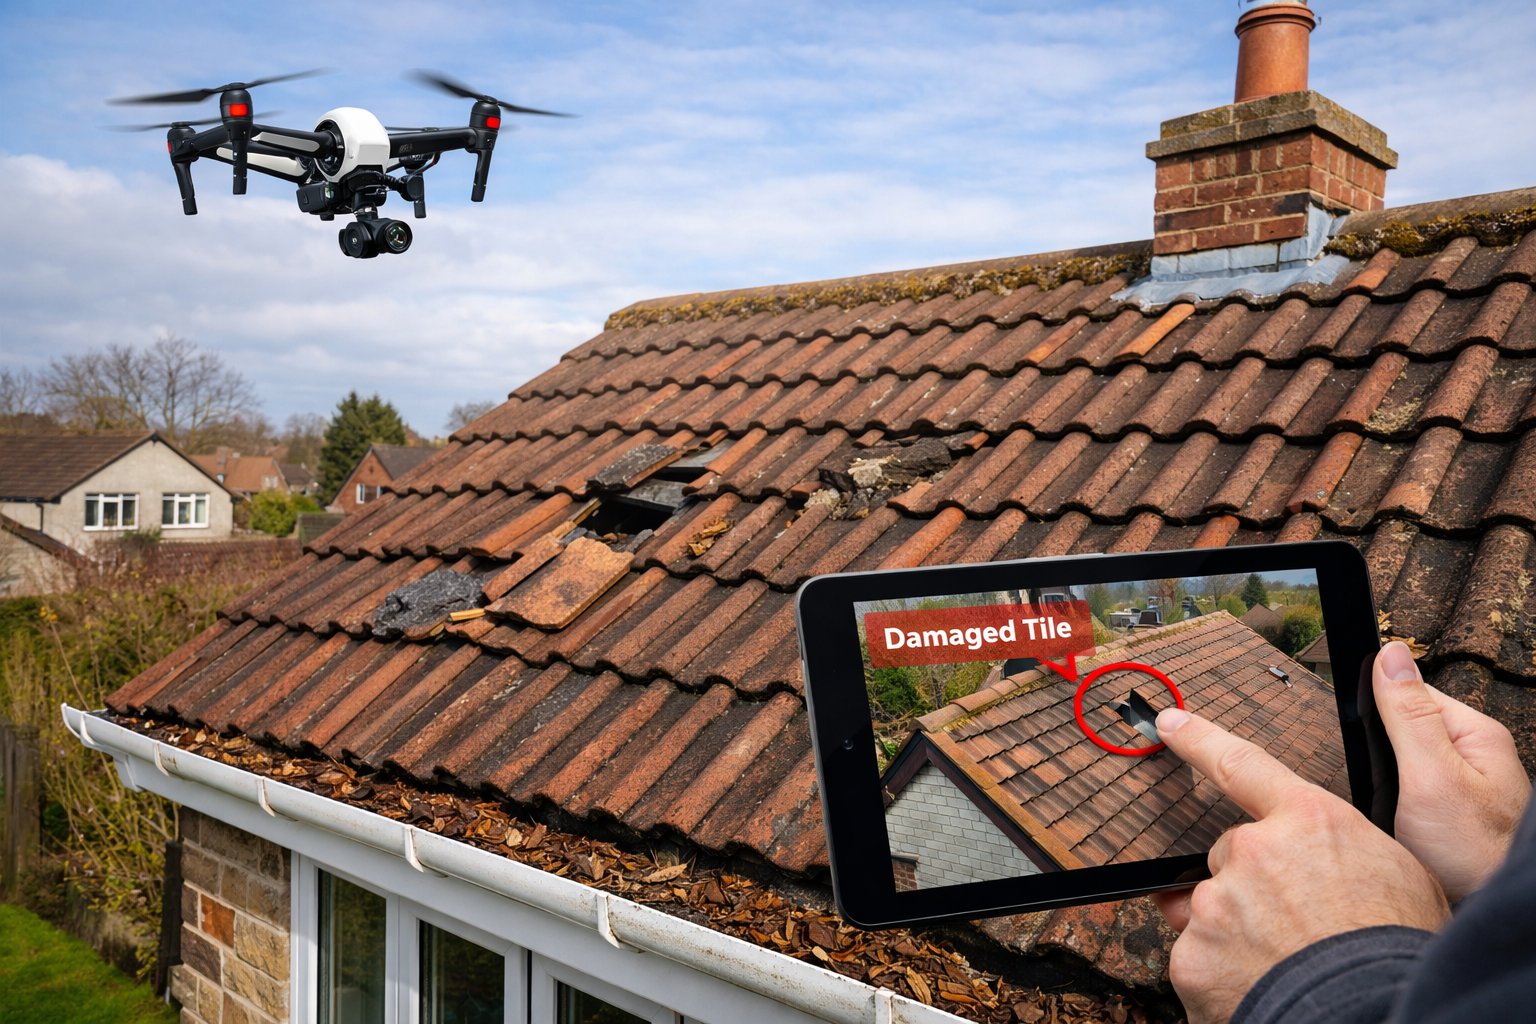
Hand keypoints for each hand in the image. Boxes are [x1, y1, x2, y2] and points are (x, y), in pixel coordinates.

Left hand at [1148, 708, 1447, 1023]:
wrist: (1376, 1013)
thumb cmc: (1395, 948)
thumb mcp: (1393, 870)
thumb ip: (1336, 847)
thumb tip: (1320, 856)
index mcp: (1306, 819)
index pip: (1240, 764)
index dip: (1199, 739)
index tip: (1169, 723)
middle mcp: (1253, 850)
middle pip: (1232, 854)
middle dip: (1253, 882)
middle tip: (1295, 919)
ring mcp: (1217, 902)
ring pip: (1214, 908)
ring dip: (1238, 928)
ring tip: (1286, 958)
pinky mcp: (1195, 954)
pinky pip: (1201, 958)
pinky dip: (1223, 973)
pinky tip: (1262, 983)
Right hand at [1373, 641, 1529, 899]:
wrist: (1489, 915)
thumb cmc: (1475, 855)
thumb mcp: (1430, 776)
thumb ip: (1407, 714)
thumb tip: (1390, 653)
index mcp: (1475, 734)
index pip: (1409, 692)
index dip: (1375, 713)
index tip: (1366, 743)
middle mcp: (1472, 756)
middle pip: (1400, 730)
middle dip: (1378, 758)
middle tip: (1386, 790)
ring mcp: (1461, 787)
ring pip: (1398, 767)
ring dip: (1382, 788)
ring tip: (1392, 816)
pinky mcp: (1447, 815)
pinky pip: (1404, 797)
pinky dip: (1391, 812)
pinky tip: (1396, 831)